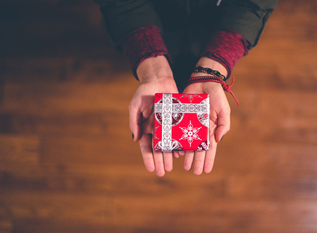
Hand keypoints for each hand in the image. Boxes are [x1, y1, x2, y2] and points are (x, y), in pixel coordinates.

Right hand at [129, 56, 177, 176]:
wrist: (159, 79)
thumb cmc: (144, 92)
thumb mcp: (135, 105)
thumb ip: (134, 122)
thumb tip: (135, 139)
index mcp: (145, 128)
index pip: (146, 146)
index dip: (148, 158)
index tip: (151, 169)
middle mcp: (157, 129)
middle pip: (158, 149)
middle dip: (160, 161)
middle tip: (163, 172)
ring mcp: (167, 126)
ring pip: (169, 144)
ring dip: (169, 156)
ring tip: (171, 166)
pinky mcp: (177, 120)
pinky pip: (179, 134)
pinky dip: (180, 144)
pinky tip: (181, 153)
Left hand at [178, 57, 230, 174]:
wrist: (202, 81)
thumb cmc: (216, 96)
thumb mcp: (224, 110)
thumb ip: (223, 124)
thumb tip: (218, 140)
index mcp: (211, 129)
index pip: (210, 148)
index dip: (209, 159)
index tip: (207, 170)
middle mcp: (200, 130)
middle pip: (198, 149)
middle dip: (197, 161)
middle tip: (194, 172)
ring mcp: (189, 125)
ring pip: (187, 143)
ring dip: (186, 155)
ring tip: (184, 166)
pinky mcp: (180, 118)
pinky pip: (177, 132)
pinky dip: (176, 142)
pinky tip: (175, 151)